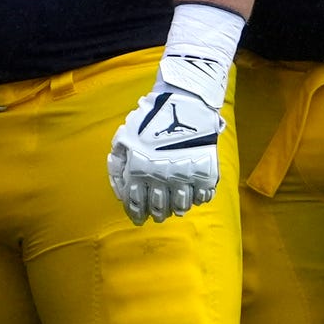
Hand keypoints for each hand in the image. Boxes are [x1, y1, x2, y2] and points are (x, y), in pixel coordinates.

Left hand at [106, 83, 222, 225]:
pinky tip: (193, 198)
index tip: (138, 219)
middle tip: (157, 216)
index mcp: (139, 170)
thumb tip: (119, 190)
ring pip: (180, 205)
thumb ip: (118, 165)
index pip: (135, 202)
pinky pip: (202, 196)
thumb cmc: (149, 119)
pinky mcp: (205, 173)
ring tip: (174, 210)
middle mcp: (160, 177)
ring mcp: (184, 176)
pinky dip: (197, 200)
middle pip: (158, 207)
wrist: (184, 104)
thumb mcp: (123, 138)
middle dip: (156, 214)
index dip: (136, 214)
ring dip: (175, 210)